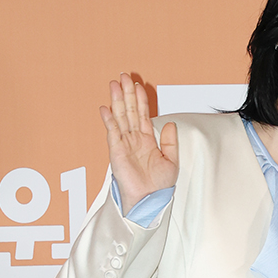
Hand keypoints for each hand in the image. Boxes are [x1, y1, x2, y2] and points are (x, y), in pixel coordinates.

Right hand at [99, 73, 178, 213]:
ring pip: (121, 117)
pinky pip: (112, 132)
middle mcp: (134, 139)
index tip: (138, 85)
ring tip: (114, 84)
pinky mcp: (117, 152)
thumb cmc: (159, 186)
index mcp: (147, 140)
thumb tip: (170, 123)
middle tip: (123, 76)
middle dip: (127, 93)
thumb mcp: (171, 161)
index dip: (141, 99)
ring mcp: (124, 144)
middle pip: (130, 111)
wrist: (150, 201)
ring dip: (117, 101)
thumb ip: (170, 142)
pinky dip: (109, 120)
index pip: (143, 114)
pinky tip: (106, 108)